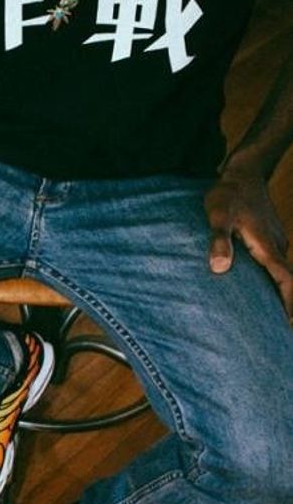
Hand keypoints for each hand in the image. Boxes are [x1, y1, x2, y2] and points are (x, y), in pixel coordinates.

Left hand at [204, 171, 292, 317]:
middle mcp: (276, 246)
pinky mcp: (270, 237)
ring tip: (269, 317)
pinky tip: (259, 287)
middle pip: (286, 283)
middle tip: (277, 332)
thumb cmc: (228, 194)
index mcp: (268, 248)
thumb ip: (219, 240)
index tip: (288, 326)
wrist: (243, 171)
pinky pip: (274, 263)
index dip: (290, 306)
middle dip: (285, 306)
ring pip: (280, 273)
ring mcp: (275, 241)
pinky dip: (271, 278)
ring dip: (278, 293)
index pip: (286, 283)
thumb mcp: (218, 215)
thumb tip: (219, 268)